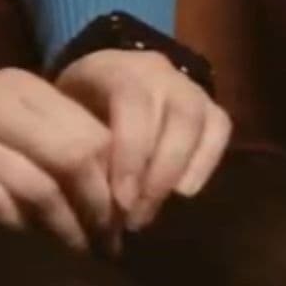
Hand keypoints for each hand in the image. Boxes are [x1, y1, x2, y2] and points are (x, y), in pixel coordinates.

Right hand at [0, 65, 125, 251]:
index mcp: (19, 86)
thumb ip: (44, 135)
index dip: (120, 178)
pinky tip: (31, 252)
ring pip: (38, 184)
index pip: (94, 130)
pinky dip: (19, 231)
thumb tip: (111, 183)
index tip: (130, 216)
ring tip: (81, 256)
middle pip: (76, 155)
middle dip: (101, 206)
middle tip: (111, 244)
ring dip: (67, 229)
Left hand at [54, 48, 235, 236]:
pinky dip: (206, 163)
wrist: (103, 79)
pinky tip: (185, 193)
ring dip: (181, 171)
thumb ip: (79, 148)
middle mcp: (161, 73)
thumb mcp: (66, 117)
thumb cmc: (78, 106)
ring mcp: (190, 87)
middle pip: (176, 116)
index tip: (121, 200)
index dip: (131, 153)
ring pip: (201, 122)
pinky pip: (220, 129)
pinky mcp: (209, 106)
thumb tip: (88, 203)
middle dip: (159, 173)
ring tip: (159, 207)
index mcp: (118, 70)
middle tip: (138, 215)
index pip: (133, 102)